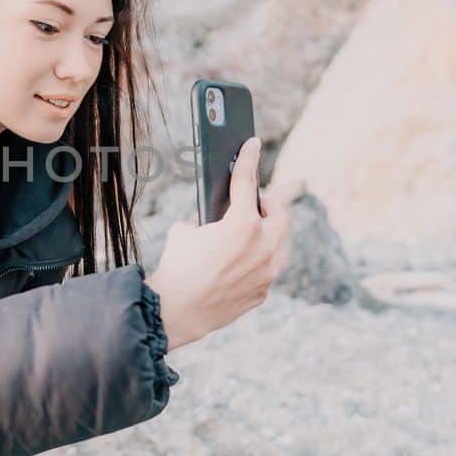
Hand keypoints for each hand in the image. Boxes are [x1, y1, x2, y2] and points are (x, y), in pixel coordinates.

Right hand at [147, 137, 292, 349]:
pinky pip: (268, 271)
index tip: (252, 143)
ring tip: (253, 234)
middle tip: (255, 203)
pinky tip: (243, 263)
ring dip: (269, 236)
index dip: (248, 159)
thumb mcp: (184, 232)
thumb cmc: (176, 267)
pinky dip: (259, 262)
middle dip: (268, 206)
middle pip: (280, 215)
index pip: (247, 182)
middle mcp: (262, 247)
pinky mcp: (262, 293)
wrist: (175, 311)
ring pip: (280, 246)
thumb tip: (213, 225)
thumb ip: (206, 223)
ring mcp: (266, 272)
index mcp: (242, 224)